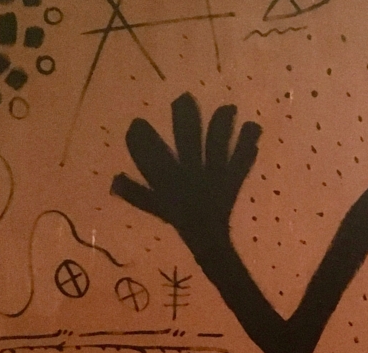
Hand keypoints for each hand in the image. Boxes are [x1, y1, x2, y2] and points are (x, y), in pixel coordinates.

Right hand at [112, 94, 261, 239]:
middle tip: (184, 98)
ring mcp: (215, 178)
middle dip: (185, 122)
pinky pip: (241, 164)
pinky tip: (254, 128)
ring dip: (222, 129)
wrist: (208, 239)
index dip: (142, 142)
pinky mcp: (232, 181)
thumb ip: (136, 193)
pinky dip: (248, 149)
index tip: (137, 124)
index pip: (152, 158)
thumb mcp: (155, 206)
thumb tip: (113, 181)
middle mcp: (192, 175)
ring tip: (229, 108)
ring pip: (217, 149)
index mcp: (171, 181)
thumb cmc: (178, 217)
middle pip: (187, 144)